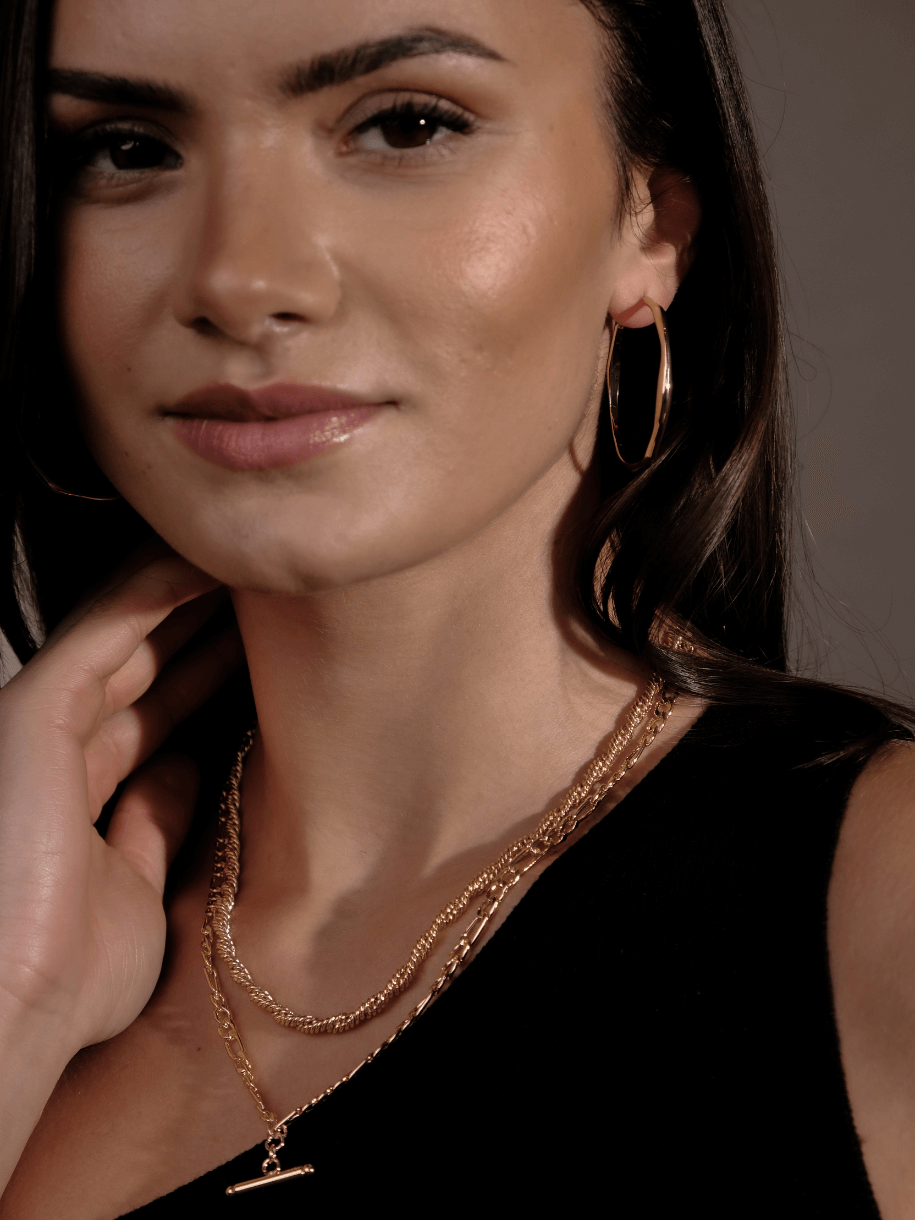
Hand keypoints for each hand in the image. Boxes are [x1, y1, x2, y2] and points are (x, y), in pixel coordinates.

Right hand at [0, 549, 241, 1053]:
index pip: (157, 713)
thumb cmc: (69, 979)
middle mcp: (60, 752)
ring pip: (128, 639)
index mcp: (85, 795)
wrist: (14, 1017)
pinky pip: (104, 633)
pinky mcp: (32, 713)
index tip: (272, 647)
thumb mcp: (140, 886)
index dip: (211, 673)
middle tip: (271, 589)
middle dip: (208, 626)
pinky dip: (154, 592)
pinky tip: (203, 562)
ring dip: (189, 596)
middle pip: (148, 668)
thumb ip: (158, 820)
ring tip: (247, 558)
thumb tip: (187, 766)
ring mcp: (42, 727)